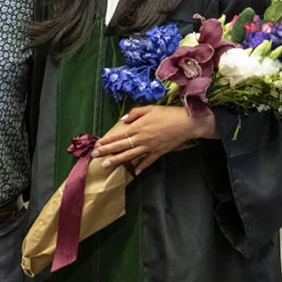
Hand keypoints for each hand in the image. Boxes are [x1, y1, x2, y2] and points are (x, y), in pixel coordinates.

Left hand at [93, 105, 217, 174]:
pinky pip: (148, 161)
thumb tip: (123, 120)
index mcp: (138, 127)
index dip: (107, 140)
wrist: (186, 123)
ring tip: (106, 165)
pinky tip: (134, 172)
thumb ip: (135, 113)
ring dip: (117, 160)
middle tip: (95, 155)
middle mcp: (142, 139)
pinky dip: (140, 167)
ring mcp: (150, 147)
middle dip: (106, 151)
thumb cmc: (168, 113)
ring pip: (130, 155)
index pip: (118, 135)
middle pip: (121, 146)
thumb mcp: (150, 108)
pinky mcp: (159, 152)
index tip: (97, 144)